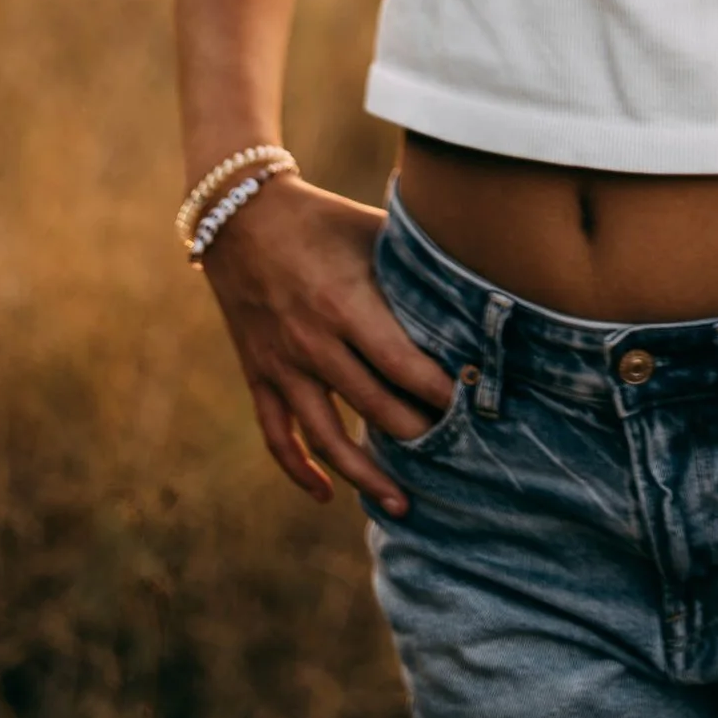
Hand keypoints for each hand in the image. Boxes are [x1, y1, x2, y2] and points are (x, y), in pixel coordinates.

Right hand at [196, 175, 459, 515]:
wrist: (241, 214)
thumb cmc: (323, 219)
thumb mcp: (373, 232)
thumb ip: (414, 266)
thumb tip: (471, 289)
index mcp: (345, 303)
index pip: (403, 366)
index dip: (441, 393)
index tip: (475, 406)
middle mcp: (312, 343)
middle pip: (375, 408)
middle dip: (421, 435)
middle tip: (460, 453)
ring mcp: (282, 364)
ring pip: (327, 438)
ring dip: (367, 476)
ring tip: (404, 504)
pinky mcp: (259, 375)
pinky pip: (276, 436)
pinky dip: (299, 470)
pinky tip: (325, 494)